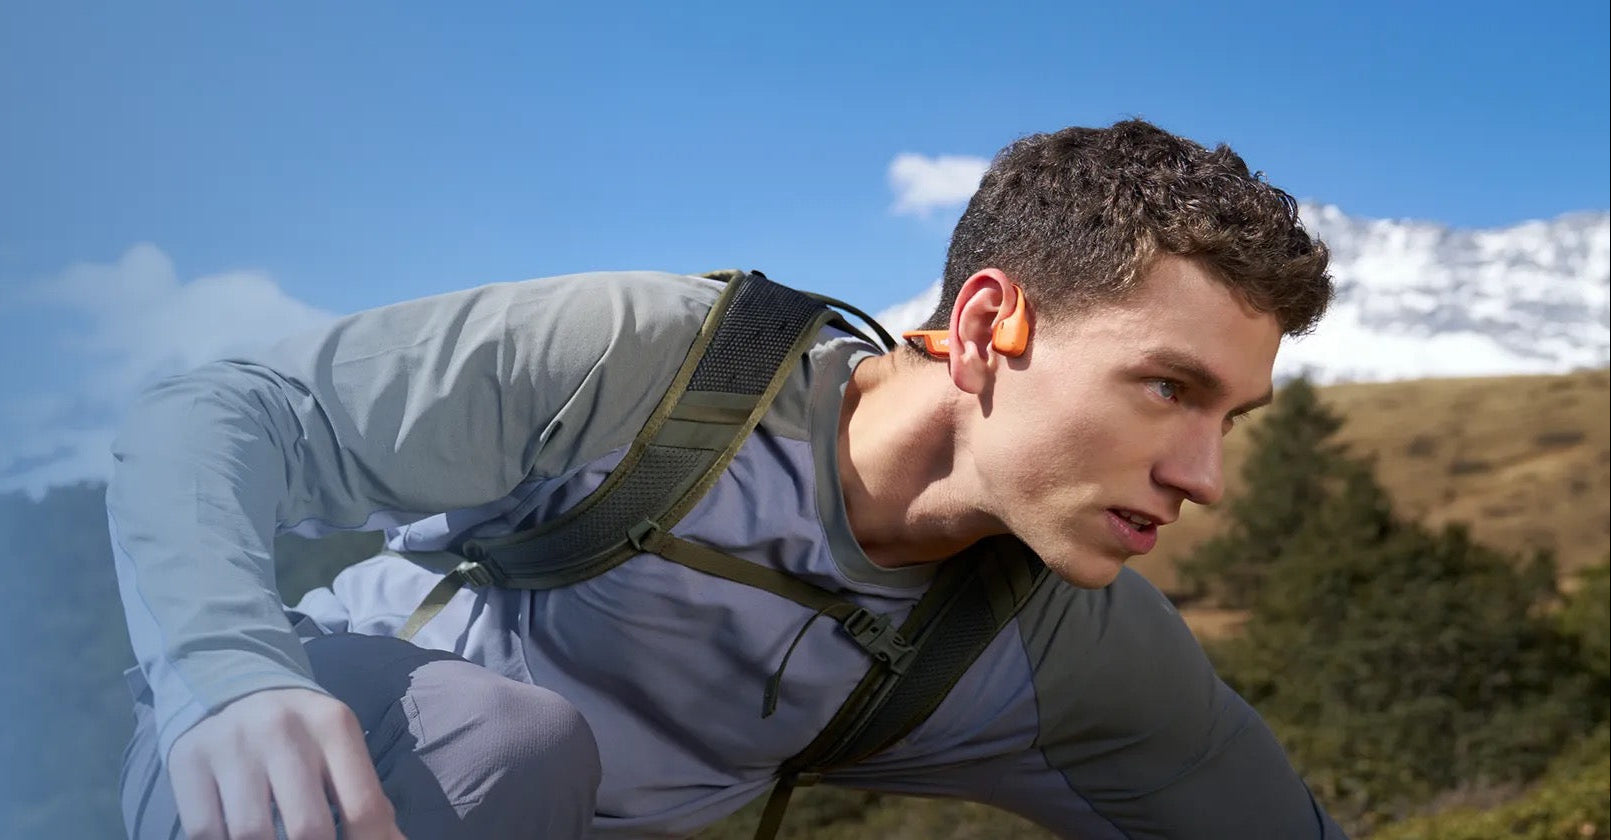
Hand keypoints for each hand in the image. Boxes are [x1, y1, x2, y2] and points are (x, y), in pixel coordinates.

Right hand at [166, 687, 407, 839]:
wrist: (229, 684)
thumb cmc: (298, 731)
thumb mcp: (338, 748)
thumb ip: (365, 796)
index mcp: (333, 724)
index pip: (363, 807)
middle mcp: (283, 728)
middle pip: (309, 829)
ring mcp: (232, 743)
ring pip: (252, 835)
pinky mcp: (188, 759)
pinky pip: (206, 832)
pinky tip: (238, 839)